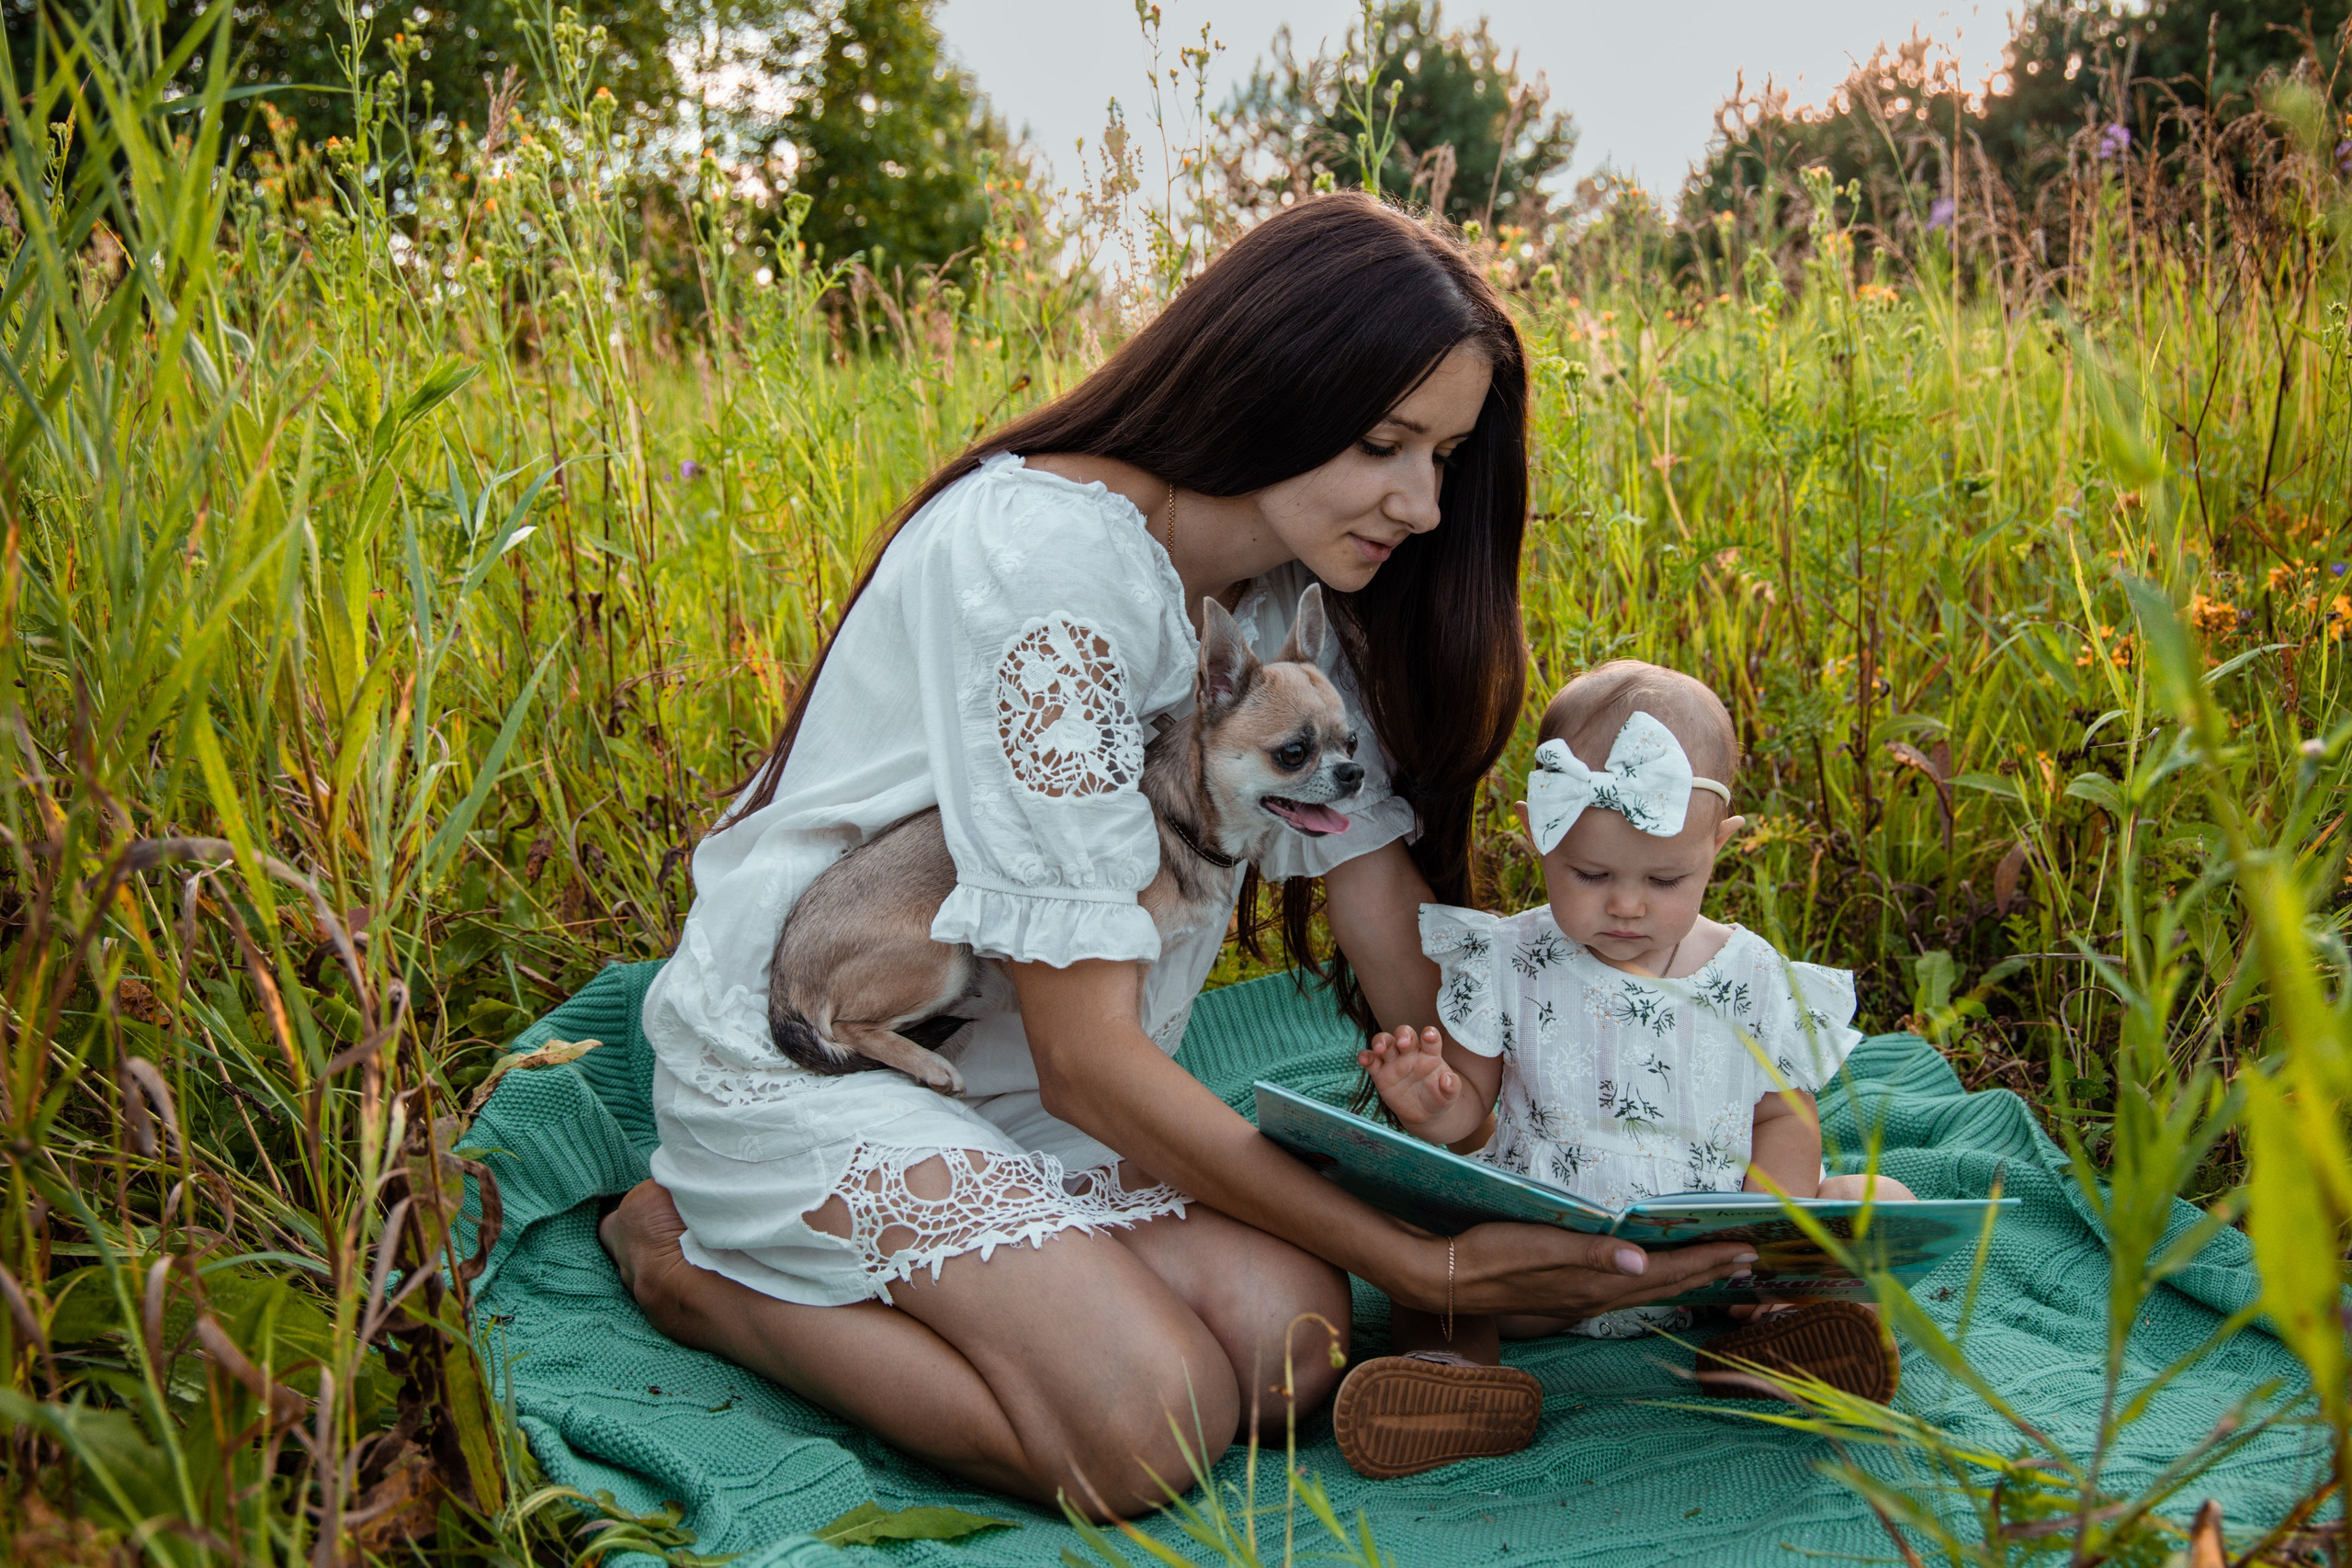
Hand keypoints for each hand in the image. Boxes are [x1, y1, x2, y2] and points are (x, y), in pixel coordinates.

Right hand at [1357, 1026, 1472, 1139]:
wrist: (1424, 1114)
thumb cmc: (1439, 1098)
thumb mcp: (1449, 1095)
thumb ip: (1452, 1087)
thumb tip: (1448, 1079)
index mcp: (1430, 1055)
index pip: (1430, 1039)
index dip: (1429, 1035)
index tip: (1429, 1035)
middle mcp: (1411, 1054)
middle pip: (1404, 1034)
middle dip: (1403, 1034)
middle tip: (1404, 1043)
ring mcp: (1394, 1062)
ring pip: (1385, 1042)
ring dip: (1381, 1041)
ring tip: (1380, 1049)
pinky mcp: (1380, 1073)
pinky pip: (1371, 1060)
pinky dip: (1365, 1056)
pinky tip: (1363, 1059)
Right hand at [1397, 1223, 1761, 1321]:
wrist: (1446, 1278)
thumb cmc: (1490, 1253)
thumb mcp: (1541, 1248)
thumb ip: (1593, 1254)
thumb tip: (1645, 1260)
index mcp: (1598, 1282)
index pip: (1667, 1270)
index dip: (1707, 1261)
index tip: (1748, 1251)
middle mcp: (1598, 1296)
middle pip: (1667, 1284)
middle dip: (1710, 1271)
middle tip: (1750, 1259)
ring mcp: (1583, 1298)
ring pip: (1649, 1291)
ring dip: (1686, 1278)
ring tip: (1716, 1268)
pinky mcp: (1568, 1294)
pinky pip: (1627, 1292)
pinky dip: (1654, 1282)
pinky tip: (1653, 1275)